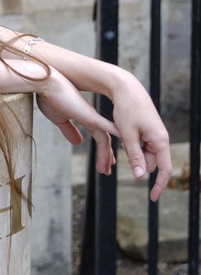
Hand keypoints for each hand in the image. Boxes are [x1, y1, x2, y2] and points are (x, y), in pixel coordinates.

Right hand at [34, 68, 118, 176]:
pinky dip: (113, 143)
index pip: (98, 135)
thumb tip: (78, 143)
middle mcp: (92, 117)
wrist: (46, 84)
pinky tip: (124, 148)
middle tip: (107, 171)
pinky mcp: (90, 116)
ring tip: (105, 170)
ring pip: (105, 140)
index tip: (106, 162)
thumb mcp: (58, 118)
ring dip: (106, 156)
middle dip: (106, 156)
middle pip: (105, 140)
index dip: (103, 149)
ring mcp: (92, 116)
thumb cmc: (49, 97)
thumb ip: (68, 130)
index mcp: (84, 116)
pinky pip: (107, 131)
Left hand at [108, 70, 171, 200]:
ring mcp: (154, 134)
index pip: (164, 170)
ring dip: (131, 151)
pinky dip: (130, 143)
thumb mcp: (127, 135)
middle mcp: (160, 138)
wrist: (126, 87)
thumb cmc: (126, 109)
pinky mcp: (147, 129)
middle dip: (136, 160)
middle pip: (150, 161)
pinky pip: (139, 144)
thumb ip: (134, 156)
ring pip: (143, 153)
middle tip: (122, 142)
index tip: (152, 198)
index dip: (158, 185)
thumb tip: (140, 176)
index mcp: (160, 141)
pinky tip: (121, 133)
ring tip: (121, 133)